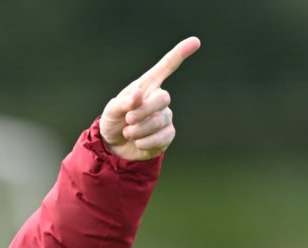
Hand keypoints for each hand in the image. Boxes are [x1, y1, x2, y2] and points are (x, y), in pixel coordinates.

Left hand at [100, 36, 201, 160]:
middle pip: (164, 98)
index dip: (180, 54)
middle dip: (144, 111)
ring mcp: (165, 117)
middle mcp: (159, 99)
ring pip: (160, 121)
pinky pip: (162, 138)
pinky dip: (146, 142)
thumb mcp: (111, 110)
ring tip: (128, 132)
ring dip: (139, 129)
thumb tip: (138, 94)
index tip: (195, 41)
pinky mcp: (167, 135)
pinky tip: (138, 142)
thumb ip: (124, 102)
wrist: (114, 145)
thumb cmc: (114, 121)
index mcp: (147, 86)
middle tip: (128, 119)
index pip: (166, 67)